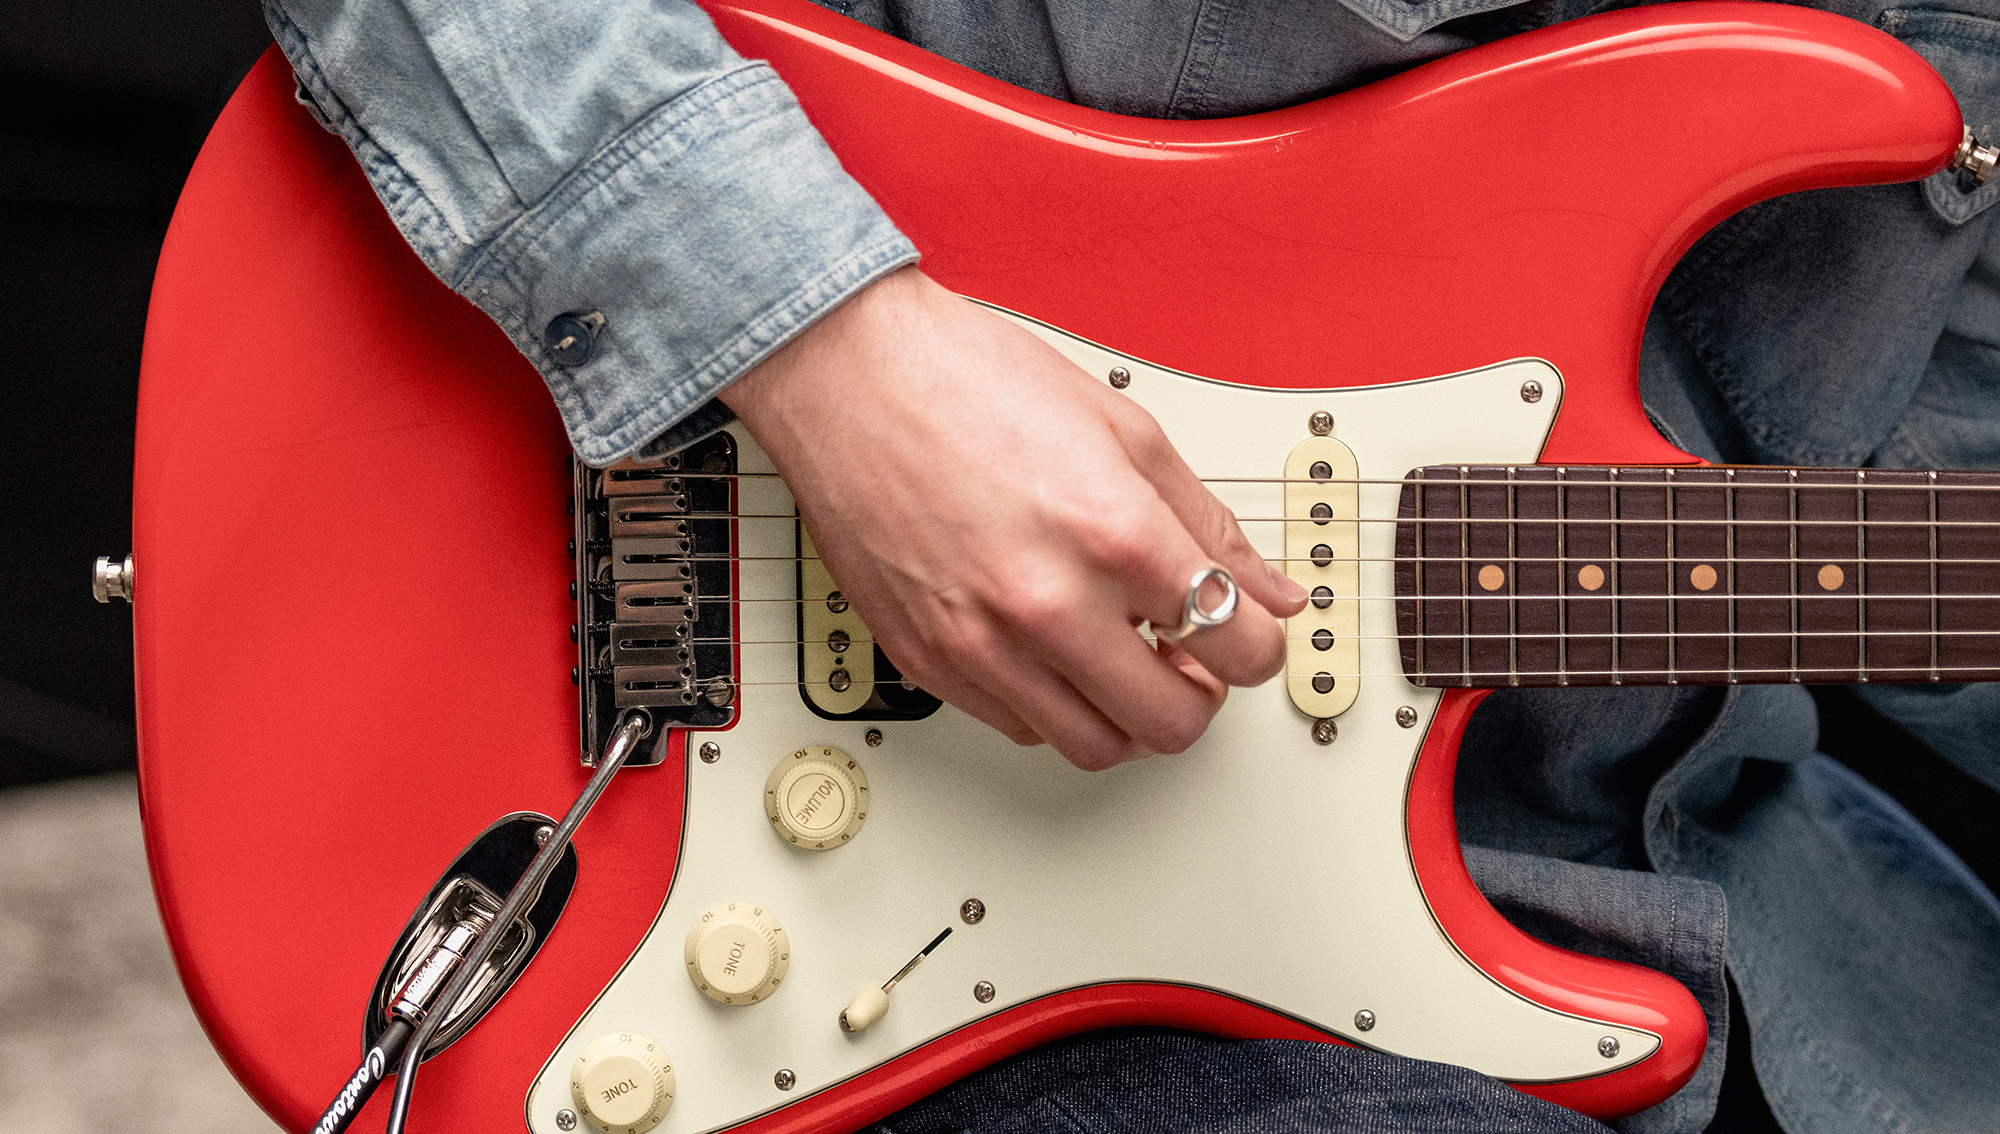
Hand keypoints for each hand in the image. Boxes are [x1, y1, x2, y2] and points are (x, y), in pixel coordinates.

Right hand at [721, 267, 1307, 768]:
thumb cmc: (969, 381)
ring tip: (1122, 658)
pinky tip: (1054, 650)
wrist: (849, 375)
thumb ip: (1208, 526)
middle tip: (1191, 659)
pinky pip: (1019, 728)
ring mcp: (982, 642)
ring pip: (1094, 746)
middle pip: (1173, 723)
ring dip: (1127, 715)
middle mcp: (1049, 602)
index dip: (1259, 645)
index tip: (1250, 635)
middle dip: (1200, 696)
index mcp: (1114, 534)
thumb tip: (1272, 592)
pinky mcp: (930, 661)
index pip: (1238, 646)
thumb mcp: (1123, 431)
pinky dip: (1054, 705)